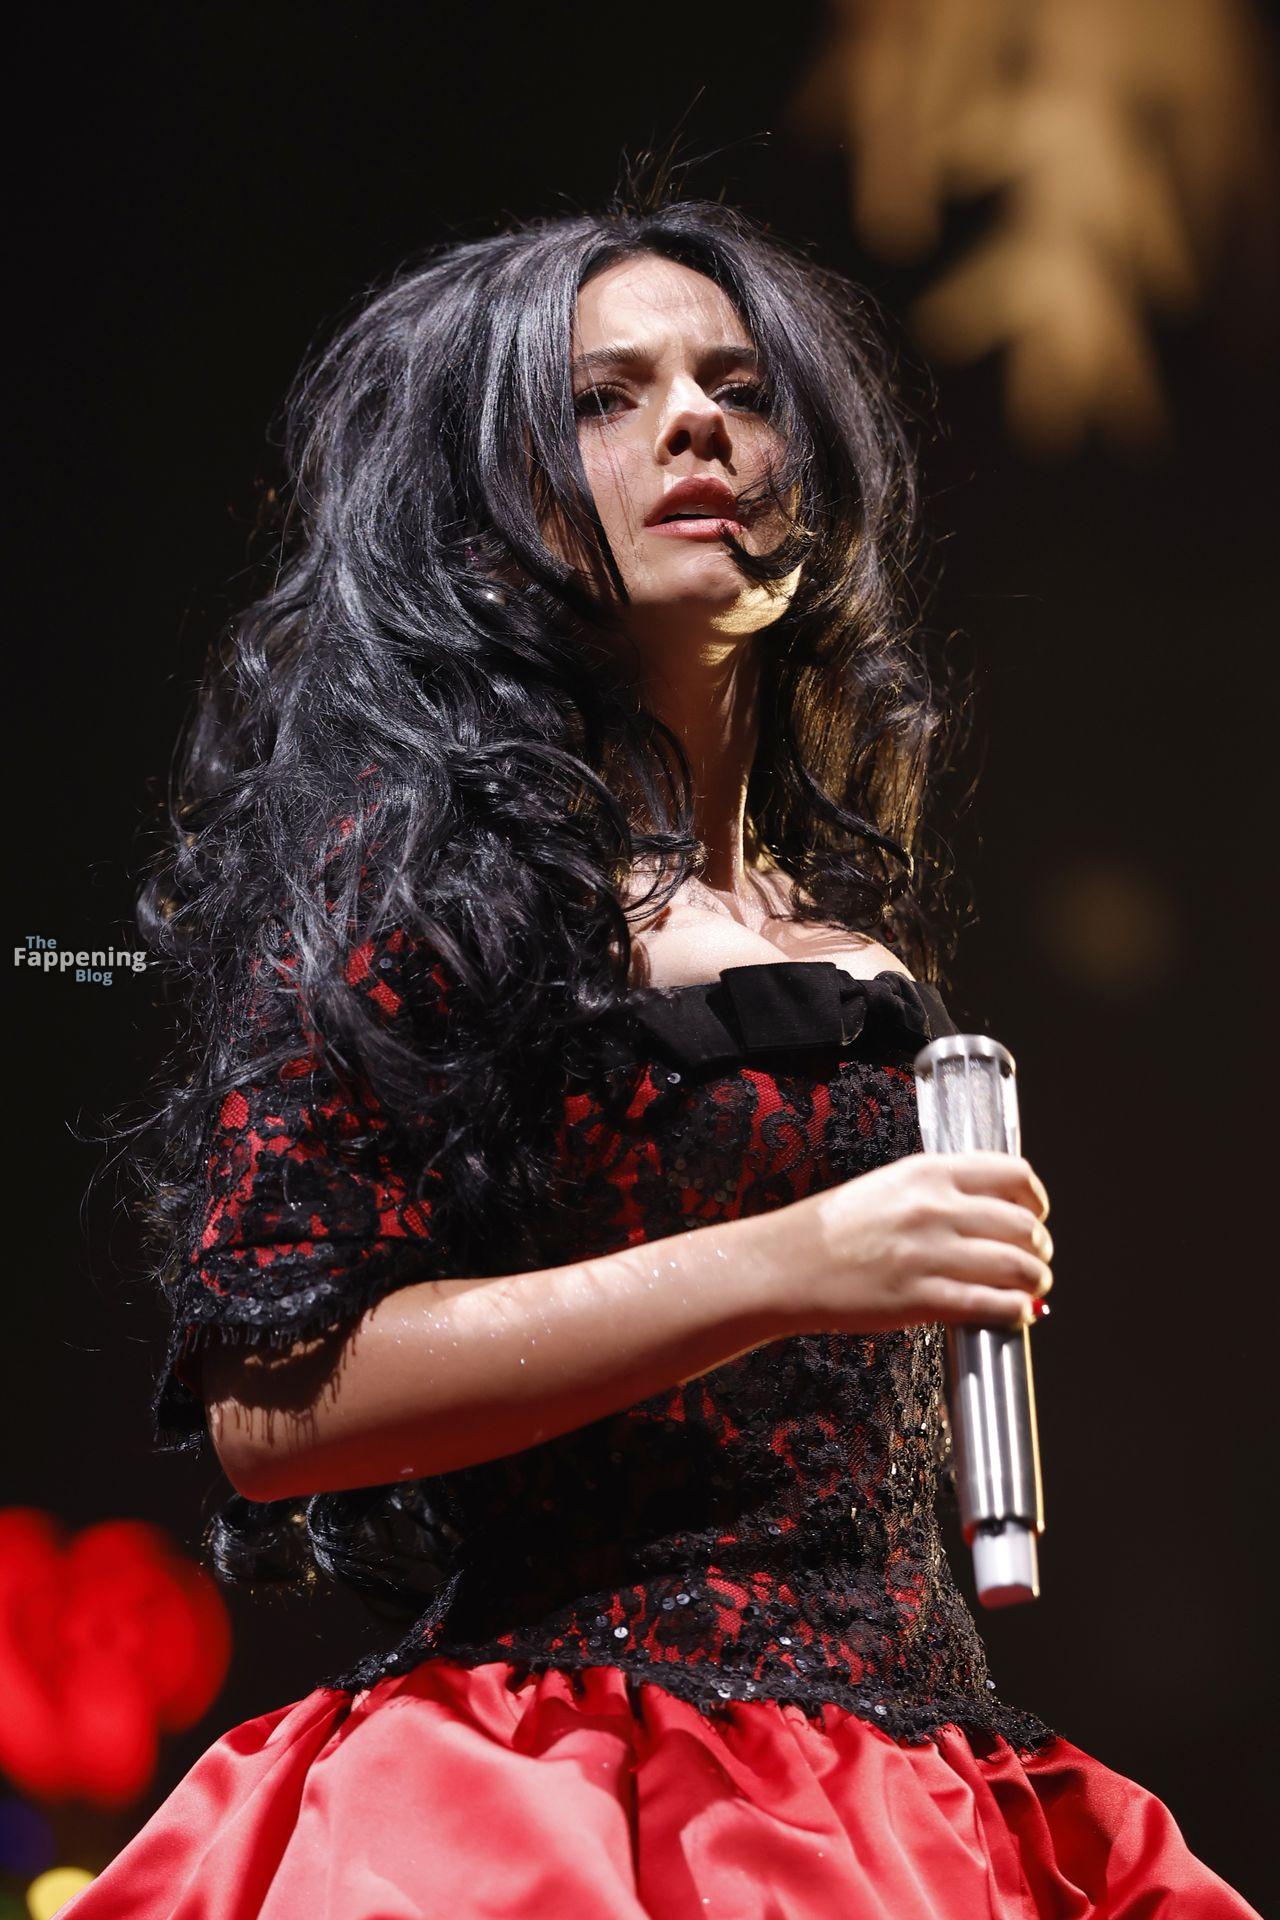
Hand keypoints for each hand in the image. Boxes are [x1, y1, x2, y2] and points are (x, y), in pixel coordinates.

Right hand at [779, 1151, 1052, 1336]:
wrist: (784, 1265)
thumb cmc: (832, 1229)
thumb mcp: (889, 1187)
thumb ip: (939, 1192)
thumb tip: (992, 1214)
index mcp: (928, 1172)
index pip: (1014, 1174)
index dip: (1035, 1200)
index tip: (1035, 1215)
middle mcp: (934, 1207)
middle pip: (1023, 1226)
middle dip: (1039, 1248)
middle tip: (1034, 1261)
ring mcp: (928, 1253)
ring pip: (1017, 1267)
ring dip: (1034, 1281)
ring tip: (1029, 1289)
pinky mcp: (920, 1298)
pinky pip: (991, 1304)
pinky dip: (1015, 1310)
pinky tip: (1015, 1312)